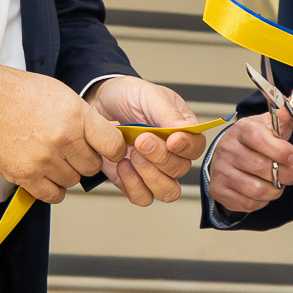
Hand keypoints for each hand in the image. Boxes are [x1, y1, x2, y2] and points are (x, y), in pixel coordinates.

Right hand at [0, 61, 126, 203]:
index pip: (113, 145)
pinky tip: (46, 174)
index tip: (108, 151)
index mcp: (75, 115)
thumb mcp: (59, 93)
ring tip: (51, 157)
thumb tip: (100, 136)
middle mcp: (63, 138)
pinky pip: (53, 195)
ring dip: (66, 173)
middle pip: (92, 166)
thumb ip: (82, 117)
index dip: (113, 150)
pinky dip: (53, 188)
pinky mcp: (25, 175)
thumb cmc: (15, 91)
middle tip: (70, 150)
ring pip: (72, 181)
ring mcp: (44, 159)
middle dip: (84, 159)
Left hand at [86, 77, 208, 205]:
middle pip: (181, 170)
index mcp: (181, 130)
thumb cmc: (125, 96)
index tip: (172, 140)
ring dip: (150, 175)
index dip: (187, 147)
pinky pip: (142, 197)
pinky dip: (132, 185)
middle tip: (141, 140)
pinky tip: (122, 165)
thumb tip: (186, 130)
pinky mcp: (133, 181)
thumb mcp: (148, 95)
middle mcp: (171, 154)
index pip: (196, 147)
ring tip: (133, 155)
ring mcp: (153, 170)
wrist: (96, 103)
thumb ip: (169, 114)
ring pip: (167, 191)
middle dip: (161, 157)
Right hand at [206, 81, 292, 213]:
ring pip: (257, 189)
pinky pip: (248, 203)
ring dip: (275, 189)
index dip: (281, 151)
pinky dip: (261, 201)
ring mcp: (221, 170)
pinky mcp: (219, 190)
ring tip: (277, 181)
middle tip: (292, 174)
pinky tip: (261, 188)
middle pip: (262, 168)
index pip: (260, 139)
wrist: (231, 157)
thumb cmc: (257, 140)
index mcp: (242, 129)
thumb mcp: (276, 123)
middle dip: (284, 175)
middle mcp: (228, 149)